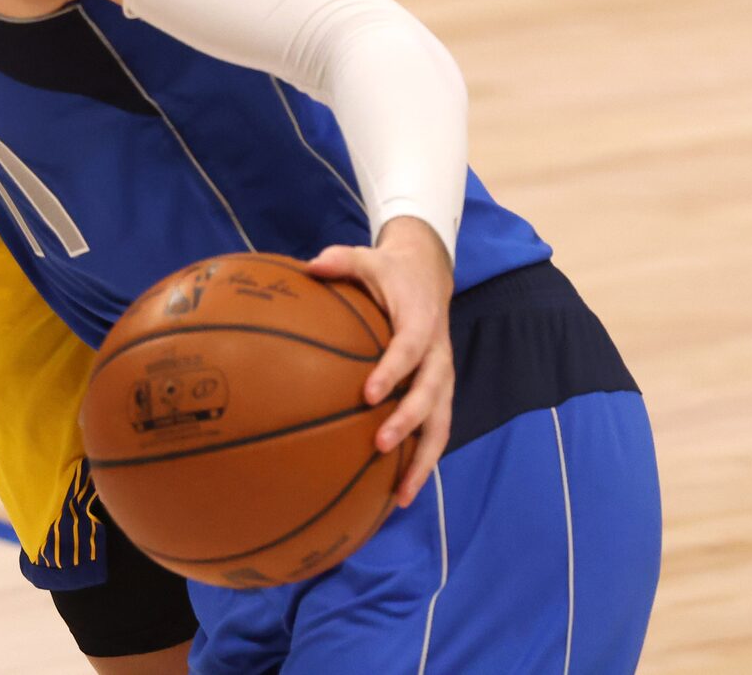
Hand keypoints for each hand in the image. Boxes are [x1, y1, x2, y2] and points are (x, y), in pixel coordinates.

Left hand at [308, 217, 454, 507]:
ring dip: (424, 460)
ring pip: (441, 424)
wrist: (428, 275)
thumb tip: (309, 266)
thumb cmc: (388, 272)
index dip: (393, 372)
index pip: (409, 349)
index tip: (369, 395)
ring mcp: (442, 379)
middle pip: (431, 393)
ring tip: (400, 495)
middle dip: (408, 421)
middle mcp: (438, 355)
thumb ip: (340, 259)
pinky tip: (400, 493)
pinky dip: (423, 463)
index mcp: (421, 322)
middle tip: (380, 444)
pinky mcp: (440, 395)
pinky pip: (437, 432)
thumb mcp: (366, 257)